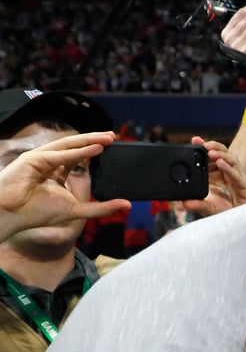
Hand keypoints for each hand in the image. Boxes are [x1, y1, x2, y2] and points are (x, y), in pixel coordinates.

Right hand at [0, 132, 129, 241]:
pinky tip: (94, 149)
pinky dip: (77, 152)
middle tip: (114, 135)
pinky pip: (59, 155)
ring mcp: (39, 158)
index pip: (78, 155)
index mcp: (56, 170)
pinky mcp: (32, 159)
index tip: (112, 144)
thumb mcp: (77, 210)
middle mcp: (48, 161)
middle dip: (95, 140)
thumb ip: (102, 208)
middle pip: (75, 146)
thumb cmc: (36, 213)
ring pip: (68, 145)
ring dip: (89, 140)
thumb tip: (127, 204)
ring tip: (108, 138)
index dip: (94, 149)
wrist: (11, 216)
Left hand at [183, 136, 245, 215]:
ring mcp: (238, 179)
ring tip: (210, 153)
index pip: (212, 157)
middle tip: (202, 144)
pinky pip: (237, 175)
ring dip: (221, 155)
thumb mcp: (207, 207)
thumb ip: (196, 204)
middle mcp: (229, 174)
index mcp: (219, 175)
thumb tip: (183, 203)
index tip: (195, 140)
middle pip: (224, 154)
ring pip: (232, 161)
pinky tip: (221, 164)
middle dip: (214, 147)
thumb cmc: (226, 212)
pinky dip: (229, 168)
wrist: (239, 225)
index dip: (205, 148)